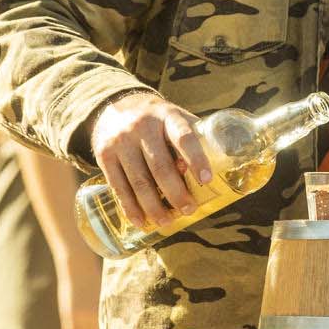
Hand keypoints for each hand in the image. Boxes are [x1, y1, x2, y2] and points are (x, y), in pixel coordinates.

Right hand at [88, 90, 211, 229]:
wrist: (115, 107)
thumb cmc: (158, 120)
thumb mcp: (176, 118)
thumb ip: (195, 138)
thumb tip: (223, 169)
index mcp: (168, 116)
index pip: (184, 137)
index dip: (196, 159)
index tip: (206, 180)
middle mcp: (143, 127)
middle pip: (160, 166)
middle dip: (176, 193)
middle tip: (188, 210)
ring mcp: (121, 141)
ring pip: (139, 181)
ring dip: (154, 206)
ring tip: (167, 221)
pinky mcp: (104, 156)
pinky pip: (118, 187)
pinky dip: (131, 208)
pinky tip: (142, 221)